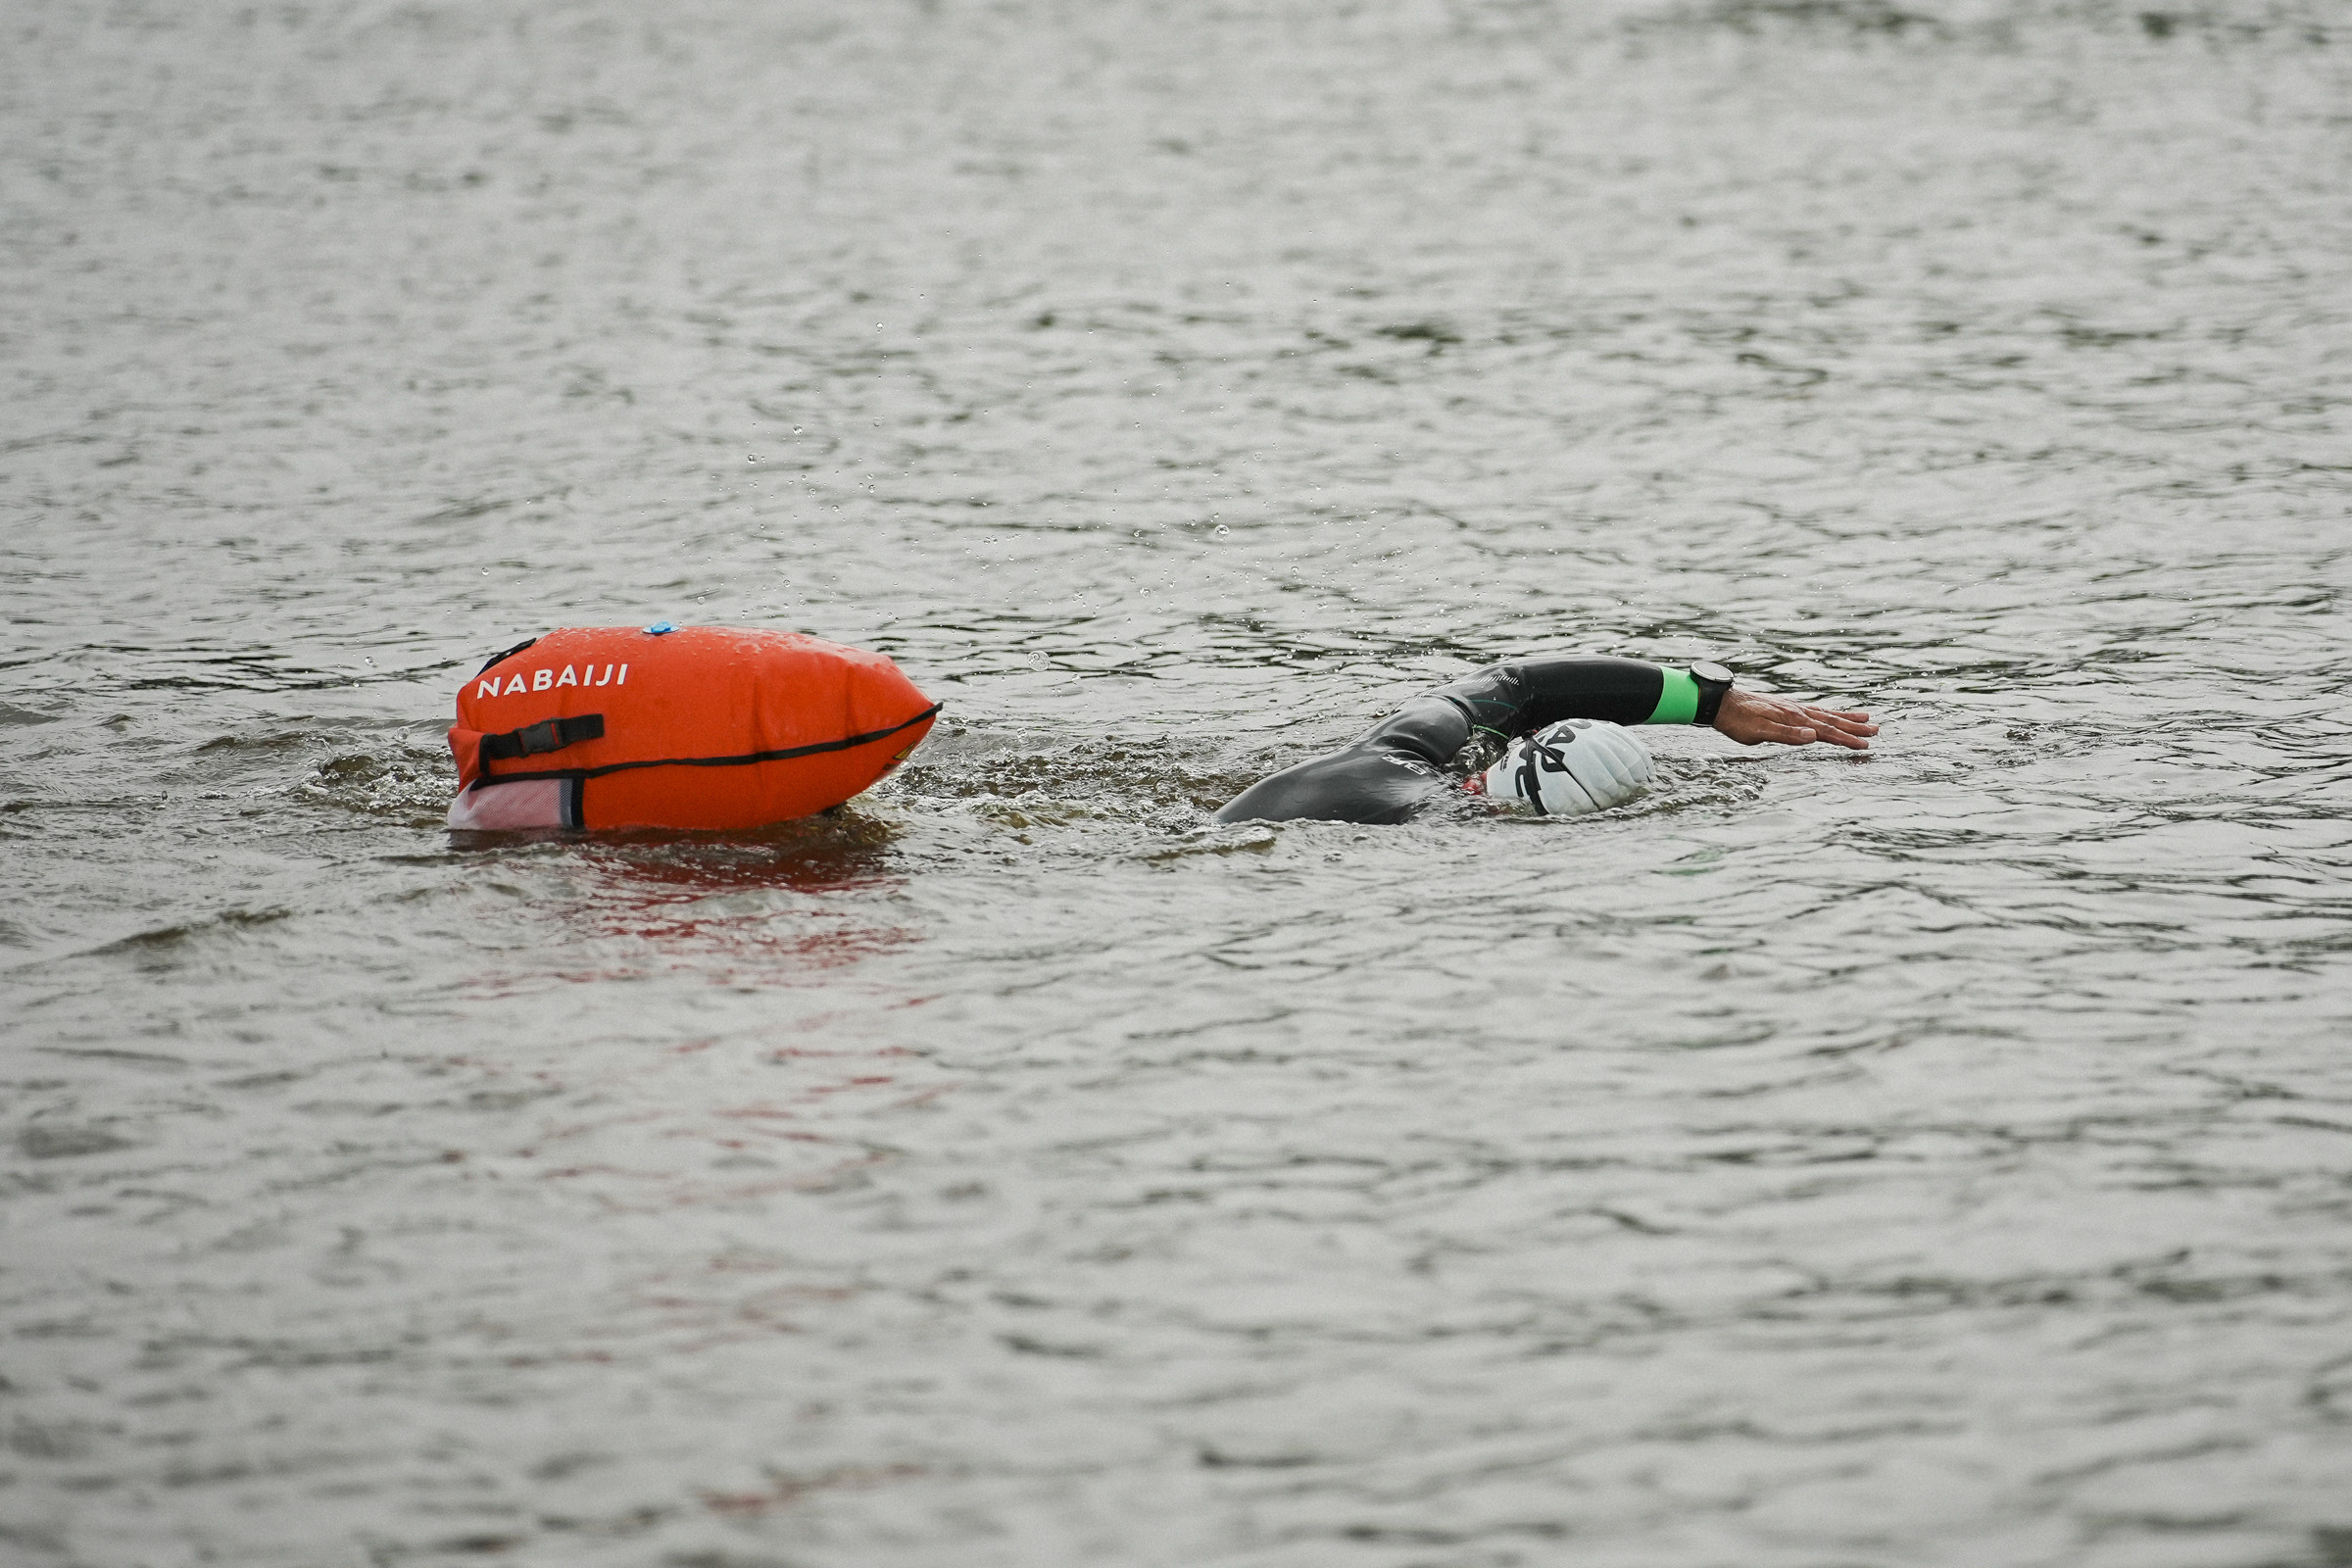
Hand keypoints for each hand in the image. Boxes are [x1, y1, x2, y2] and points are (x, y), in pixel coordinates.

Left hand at [1713, 688, 1875, 750]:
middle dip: (1853, 727)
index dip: (1846, 739)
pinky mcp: (1784, 707)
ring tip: (1865, 718)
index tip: (1865, 744)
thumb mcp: (1757, 732)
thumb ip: (1785, 734)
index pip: (1825, 731)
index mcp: (1793, 718)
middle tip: (1876, 730)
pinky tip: (1830, 714)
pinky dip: (1828, 712)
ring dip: (1845, 717)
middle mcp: (1796, 711)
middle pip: (1831, 720)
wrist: (1719, 702)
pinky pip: (1814, 710)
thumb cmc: (1736, 720)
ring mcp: (1791, 708)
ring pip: (1825, 713)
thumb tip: (1813, 736)